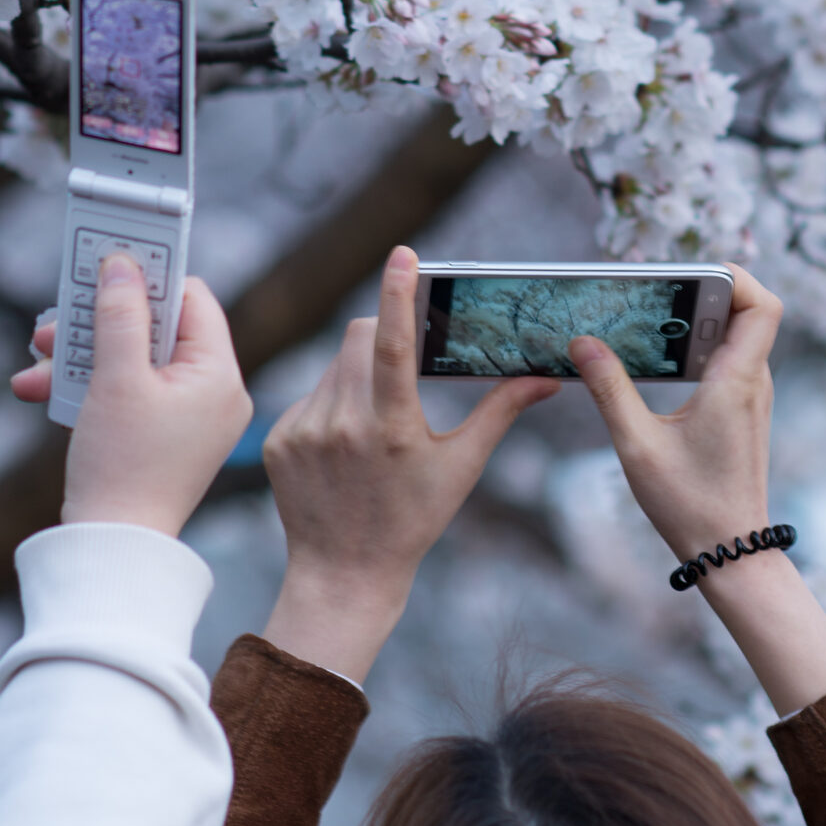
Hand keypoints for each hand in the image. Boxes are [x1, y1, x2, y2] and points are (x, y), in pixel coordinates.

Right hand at [10, 255, 252, 538]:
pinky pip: (132, 392)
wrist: (113, 546)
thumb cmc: (121, 464)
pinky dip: (91, 387)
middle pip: (157, 328)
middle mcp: (216, 393)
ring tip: (36, 363)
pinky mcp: (167, 436)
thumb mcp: (116, 378)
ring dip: (83, 356)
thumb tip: (123, 263)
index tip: (101, 267)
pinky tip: (42, 389)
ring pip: (136, 360)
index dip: (147, 278)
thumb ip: (120, 314)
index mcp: (220, 374)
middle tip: (50, 326)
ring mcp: (193, 416)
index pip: (192, 298)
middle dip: (99, 324)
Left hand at [260, 245, 558, 680]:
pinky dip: (332, 402)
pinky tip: (345, 444)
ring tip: (376, 422)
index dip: (400, 293)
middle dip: (385, 334)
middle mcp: (342, 424)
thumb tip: (547, 379)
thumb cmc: (413, 521)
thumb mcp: (460, 468)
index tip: (403, 253)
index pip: (394, 344)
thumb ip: (500, 414)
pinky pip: (310, 394)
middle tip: (405, 365)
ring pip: (334, 365)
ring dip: (359, 373)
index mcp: (392, 428)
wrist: (343, 572)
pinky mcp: (278, 438)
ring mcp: (303, 430)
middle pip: (360, 338)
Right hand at [568, 263, 781, 561]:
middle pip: (749, 310)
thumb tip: (582, 342)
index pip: (763, 304)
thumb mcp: (636, 444)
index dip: (735, 275)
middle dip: (706, 290)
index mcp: (736, 382)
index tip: (688, 272)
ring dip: (702, 319)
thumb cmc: (688, 503)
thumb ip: (609, 388)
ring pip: (739, 335)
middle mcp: (753, 382)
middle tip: (657, 291)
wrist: (729, 549)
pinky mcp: (741, 411)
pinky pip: (730, 360)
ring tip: (653, 316)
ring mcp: (751, 397)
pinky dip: (701, 346)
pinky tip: (662, 358)